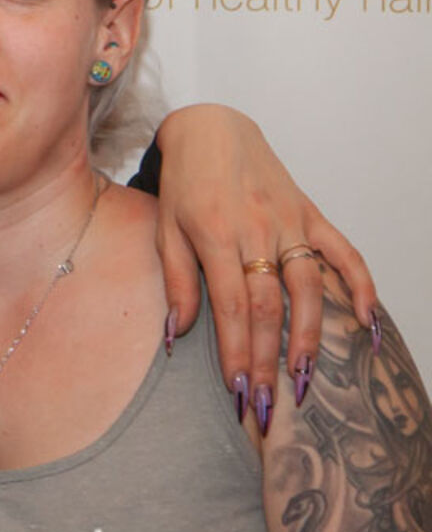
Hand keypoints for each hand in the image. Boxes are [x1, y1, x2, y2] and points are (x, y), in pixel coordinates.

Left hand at [154, 104, 376, 424]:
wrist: (211, 130)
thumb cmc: (183, 184)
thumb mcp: (165, 229)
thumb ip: (176, 282)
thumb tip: (178, 335)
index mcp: (215, 237)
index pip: (231, 308)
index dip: (237, 352)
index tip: (239, 390)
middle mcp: (257, 231)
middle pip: (269, 306)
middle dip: (268, 358)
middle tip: (270, 401)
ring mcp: (289, 223)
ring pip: (308, 286)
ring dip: (309, 334)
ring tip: (306, 376)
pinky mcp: (311, 214)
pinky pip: (344, 252)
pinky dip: (361, 285)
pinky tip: (367, 322)